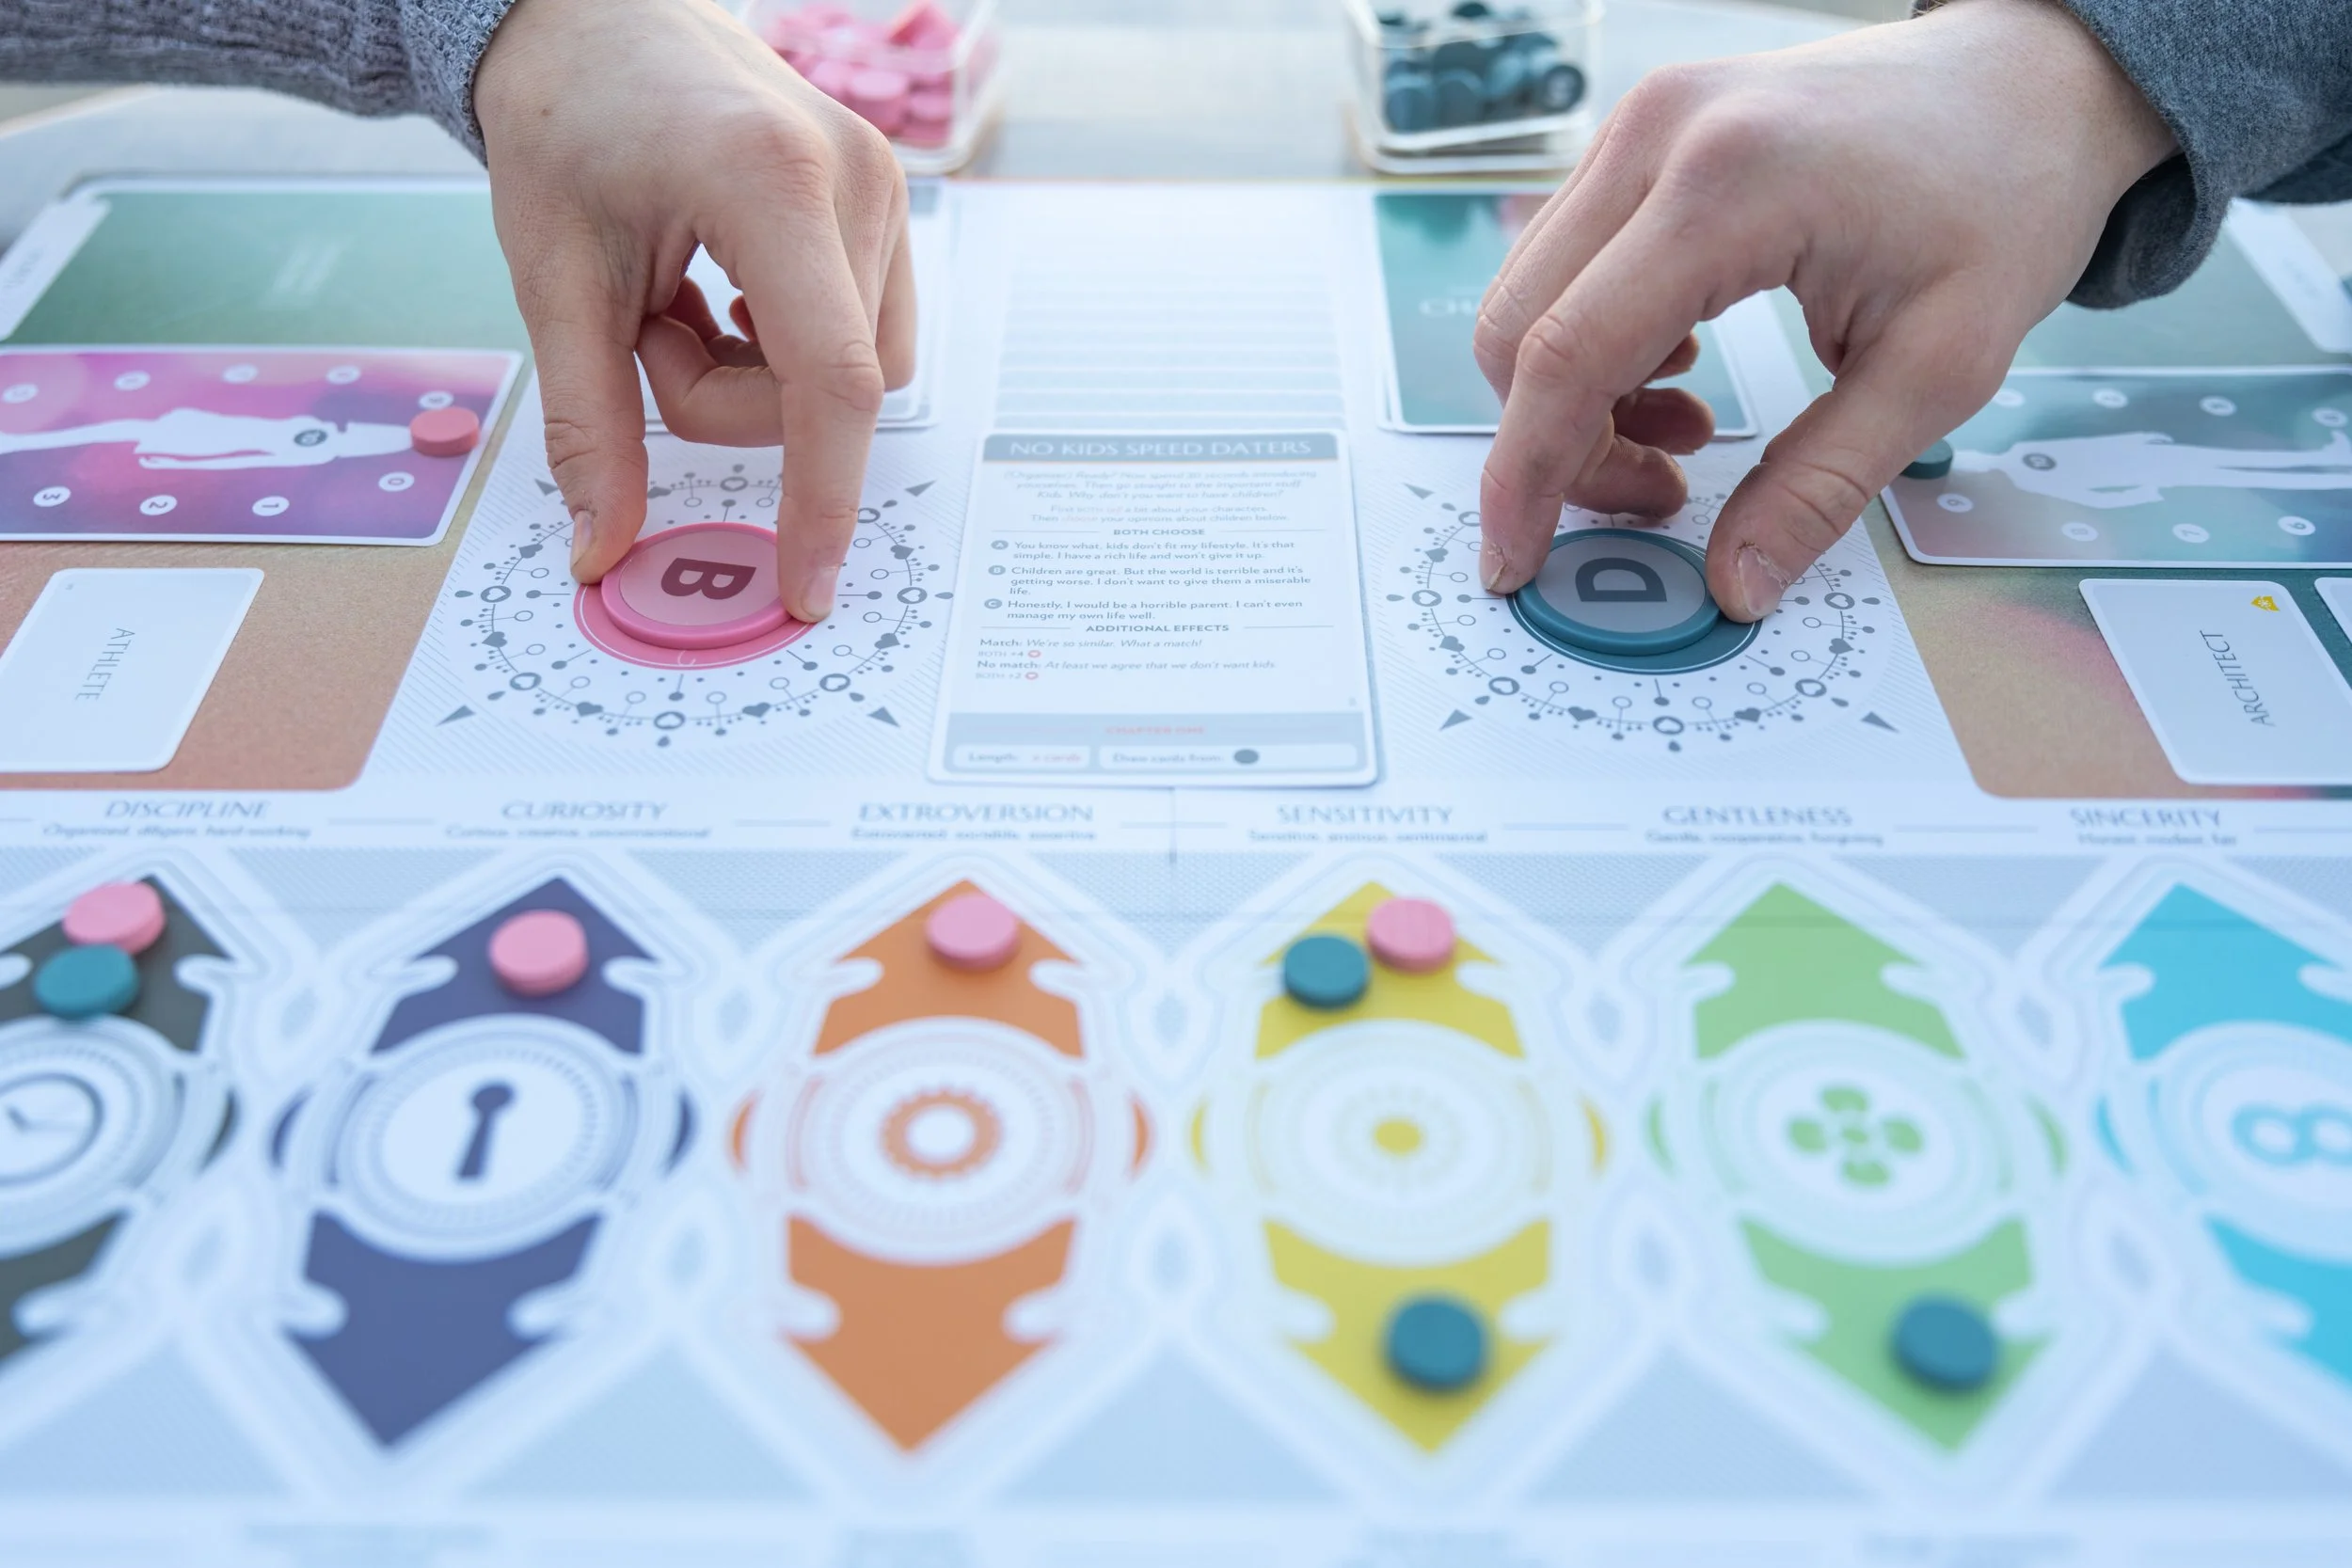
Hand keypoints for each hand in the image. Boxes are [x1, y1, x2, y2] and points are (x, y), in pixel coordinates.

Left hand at [474, 0, 913, 621]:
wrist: (594, 13)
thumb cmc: (566, 118)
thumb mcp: (554, 278)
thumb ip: (588, 423)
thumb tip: (603, 546)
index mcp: (771, 182)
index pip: (830, 381)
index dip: (824, 499)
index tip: (806, 587)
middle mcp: (853, 178)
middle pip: (831, 389)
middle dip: (729, 402)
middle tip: (645, 332)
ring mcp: (883, 185)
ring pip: (854, 373)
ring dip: (759, 377)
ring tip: (680, 300)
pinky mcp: (886, 199)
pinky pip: (864, 332)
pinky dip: (788, 346)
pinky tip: (725, 291)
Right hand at [1472, 0, 2174, 619]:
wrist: (2026, 81)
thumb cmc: (2001, 198)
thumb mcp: (1940, 366)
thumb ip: (1824, 484)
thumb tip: (1736, 584)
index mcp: (1728, 186)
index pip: (1566, 353)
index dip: (1527, 477)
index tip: (1515, 564)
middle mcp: (1656, 138)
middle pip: (1519, 329)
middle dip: (1561, 447)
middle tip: (1662, 496)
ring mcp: (1638, 127)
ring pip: (1528, 300)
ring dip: (1579, 398)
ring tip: (1688, 431)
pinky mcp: (1639, 138)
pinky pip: (1565, 265)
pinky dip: (1595, 343)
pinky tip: (1681, 366)